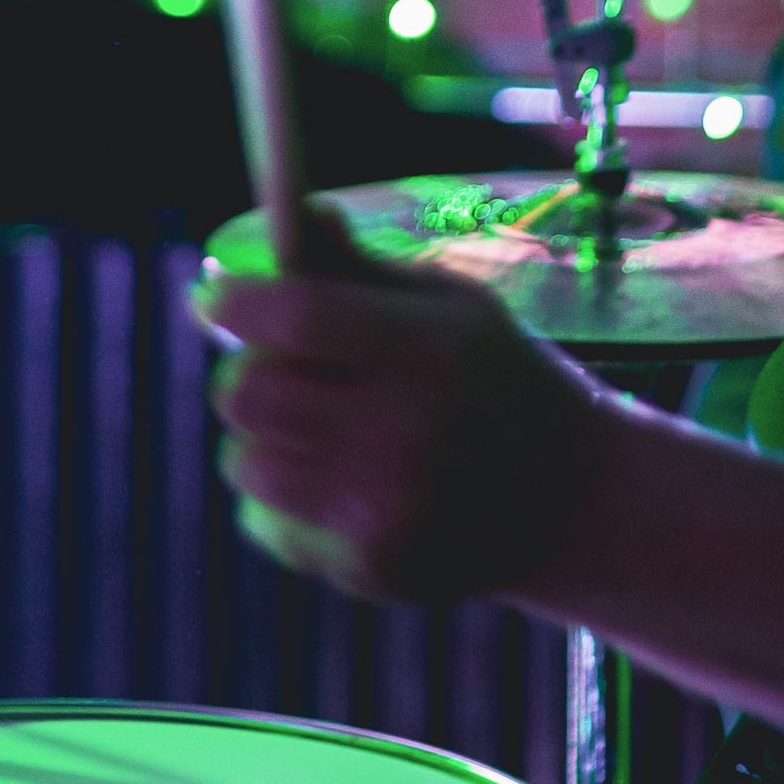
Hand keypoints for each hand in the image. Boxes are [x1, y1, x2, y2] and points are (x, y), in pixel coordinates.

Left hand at [198, 211, 613, 603]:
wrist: (567, 502)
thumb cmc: (493, 379)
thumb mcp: (450, 306)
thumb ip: (361, 267)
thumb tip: (296, 214)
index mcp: (425, 351)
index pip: (295, 317)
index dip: (238, 302)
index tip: (217, 298)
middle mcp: (403, 435)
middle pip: (246, 394)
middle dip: (248, 371)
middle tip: (280, 368)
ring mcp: (383, 512)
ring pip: (244, 462)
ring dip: (262, 439)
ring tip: (318, 430)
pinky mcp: (369, 570)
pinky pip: (266, 522)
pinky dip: (284, 500)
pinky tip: (343, 488)